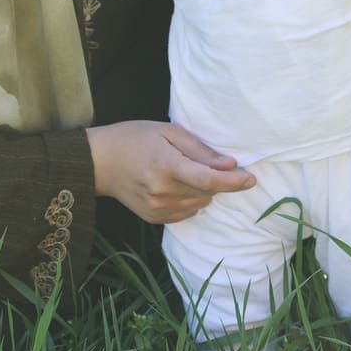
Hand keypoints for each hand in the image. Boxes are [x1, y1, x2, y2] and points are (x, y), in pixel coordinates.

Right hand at [87, 121, 255, 223]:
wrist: (99, 162)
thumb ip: (200, 150)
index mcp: (166, 165)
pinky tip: (173, 185)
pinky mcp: (153, 218)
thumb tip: (230, 164)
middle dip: (214, 180)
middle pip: (207, 193)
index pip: (209, 180)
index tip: (252, 178)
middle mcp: (162, 192)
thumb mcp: (167, 132)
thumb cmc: (134, 138)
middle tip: (202, 162)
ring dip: (201, 190)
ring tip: (181, 171)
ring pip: (199, 204)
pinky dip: (189, 200)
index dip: (234, 182)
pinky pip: (186, 212)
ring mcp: (157, 208)